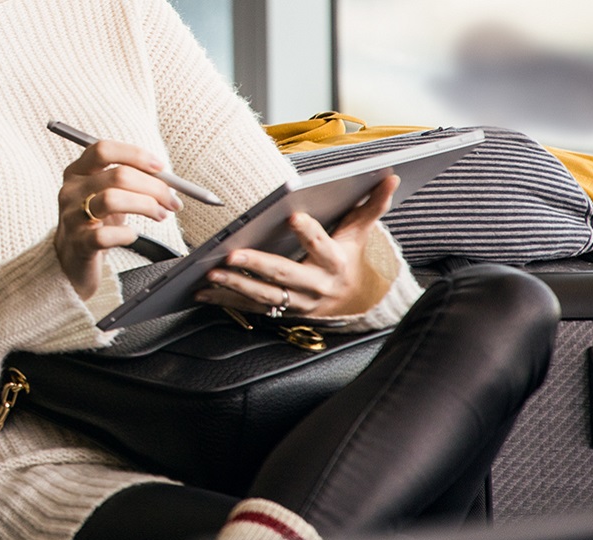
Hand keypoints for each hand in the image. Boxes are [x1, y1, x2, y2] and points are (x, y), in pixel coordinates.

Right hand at [54, 140, 182, 298]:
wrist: (72, 258)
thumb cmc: (95, 221)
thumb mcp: (106, 193)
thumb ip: (129, 181)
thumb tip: (166, 179)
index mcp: (77, 172)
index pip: (103, 150)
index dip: (135, 155)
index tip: (160, 168)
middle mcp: (71, 191)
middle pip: (118, 175)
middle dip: (154, 187)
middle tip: (171, 200)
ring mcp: (72, 217)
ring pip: (112, 200)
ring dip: (145, 206)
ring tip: (160, 215)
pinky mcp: (78, 244)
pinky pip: (105, 236)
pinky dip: (126, 234)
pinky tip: (132, 235)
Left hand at [195, 175, 400, 317]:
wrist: (351, 299)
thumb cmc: (348, 255)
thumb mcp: (360, 231)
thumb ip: (373, 205)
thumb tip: (391, 176)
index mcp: (335, 262)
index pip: (321, 245)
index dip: (308, 232)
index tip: (291, 215)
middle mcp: (316, 285)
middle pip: (285, 275)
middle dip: (257, 265)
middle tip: (232, 253)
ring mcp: (296, 302)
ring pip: (264, 296)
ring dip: (235, 285)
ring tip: (210, 273)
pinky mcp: (279, 312)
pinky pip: (249, 308)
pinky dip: (224, 301)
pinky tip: (201, 292)